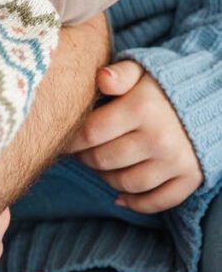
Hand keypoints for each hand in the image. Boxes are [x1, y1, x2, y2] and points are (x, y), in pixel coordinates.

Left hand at [68, 60, 203, 212]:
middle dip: (84, 157)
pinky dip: (135, 203)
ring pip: (125, 183)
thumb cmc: (163, 83)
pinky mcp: (190, 177)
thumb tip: (101, 78)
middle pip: (104, 160)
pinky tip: (120, 195)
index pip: (91, 133)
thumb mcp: (141, 69)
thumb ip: (119, 73)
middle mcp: (159, 137)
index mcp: (142, 107)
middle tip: (79, 151)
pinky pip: (155, 202)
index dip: (70, 139)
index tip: (63, 137)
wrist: (210, 98)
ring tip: (100, 164)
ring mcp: (176, 161)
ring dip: (106, 178)